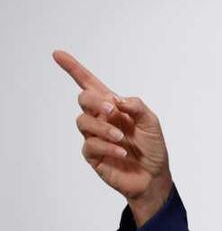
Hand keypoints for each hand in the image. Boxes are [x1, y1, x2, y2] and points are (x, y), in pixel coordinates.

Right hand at [53, 50, 172, 226]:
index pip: (89, 84)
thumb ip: (136, 106)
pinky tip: (121, 151)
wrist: (154, 176)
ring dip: (103, 127)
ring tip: (121, 138)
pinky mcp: (92, 155)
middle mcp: (101, 119)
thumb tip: (117, 99)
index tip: (58, 54)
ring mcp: (94, 136)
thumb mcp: (151, 122)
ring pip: (83, 122)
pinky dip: (106, 146)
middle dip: (95, 101)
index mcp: (114, 107)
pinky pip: (90, 144)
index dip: (74, 69)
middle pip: (83, 99)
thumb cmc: (152, 148)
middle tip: (113, 110)